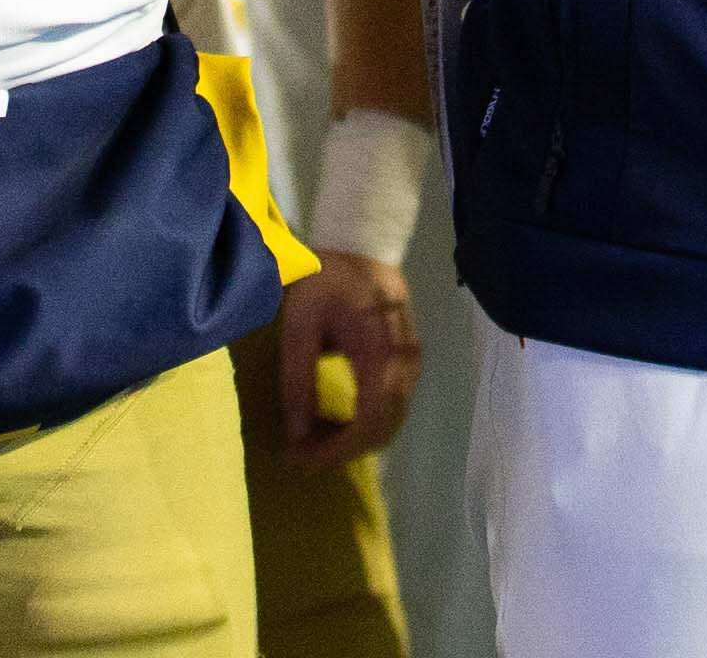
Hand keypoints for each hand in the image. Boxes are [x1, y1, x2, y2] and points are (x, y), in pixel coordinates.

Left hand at [270, 252, 417, 467]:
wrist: (362, 245)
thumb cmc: (326, 280)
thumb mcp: (299, 326)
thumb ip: (298, 382)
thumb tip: (296, 435)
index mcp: (379, 355)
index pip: (367, 423)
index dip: (336, 451)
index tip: (302, 461)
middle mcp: (404, 366)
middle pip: (382, 430)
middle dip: (341, 452)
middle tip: (300, 457)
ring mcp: (411, 364)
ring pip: (389, 422)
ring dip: (352, 441)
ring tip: (311, 443)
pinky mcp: (407, 362)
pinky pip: (391, 407)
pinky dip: (364, 424)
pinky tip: (334, 422)